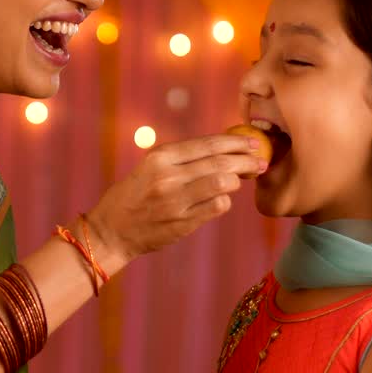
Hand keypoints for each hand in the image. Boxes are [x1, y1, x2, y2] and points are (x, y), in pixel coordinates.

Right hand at [86, 133, 264, 266]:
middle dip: (246, 160)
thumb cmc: (133, 195)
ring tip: (240, 180)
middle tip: (260, 161)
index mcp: (159, 157)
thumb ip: (180, 159)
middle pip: (220, 162)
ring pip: (223, 184)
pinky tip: (221, 200)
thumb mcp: (149, 168)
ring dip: (237, 181)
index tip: (251, 141)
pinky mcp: (183, 222)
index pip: (207, 144)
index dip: (234, 141)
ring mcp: (176, 201)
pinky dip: (225, 201)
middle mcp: (168, 176)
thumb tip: (222, 149)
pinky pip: (217, 207)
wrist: (111, 231)